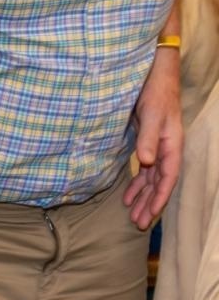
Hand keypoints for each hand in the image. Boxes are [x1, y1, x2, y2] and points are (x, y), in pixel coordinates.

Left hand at [124, 48, 182, 228]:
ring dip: (143, 197)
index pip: (168, 177)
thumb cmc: (154, 92)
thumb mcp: (151, 114)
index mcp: (172, 144)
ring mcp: (157, 147)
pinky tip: (127, 197)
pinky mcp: (147, 143)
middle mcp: (167, 148)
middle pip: (160, 183)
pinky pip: (144, 170)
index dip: (159, 197)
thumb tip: (147, 162)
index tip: (149, 215)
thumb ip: (148, 138)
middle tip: (138, 224)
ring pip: (151, 178)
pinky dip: (137, 184)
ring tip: (132, 216)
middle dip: (150, 204)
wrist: (153, 75)